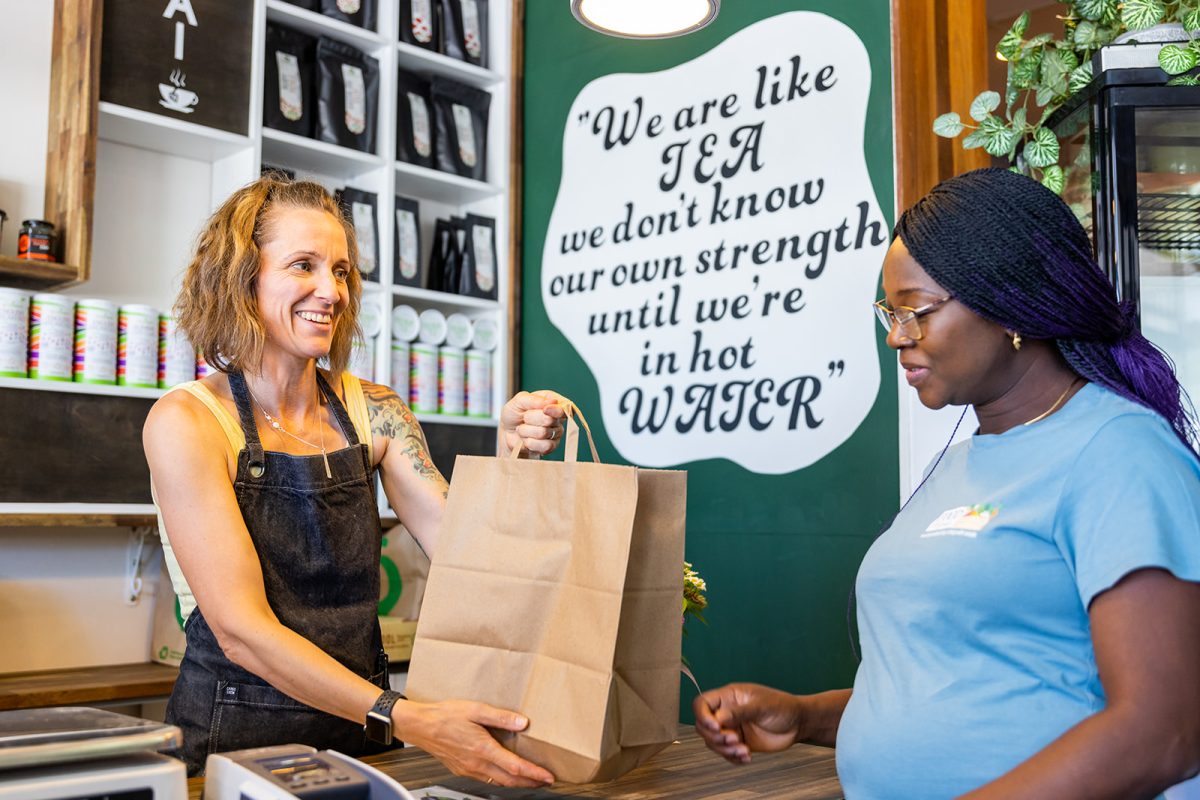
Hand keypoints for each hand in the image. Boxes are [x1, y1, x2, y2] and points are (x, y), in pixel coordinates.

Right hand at [397, 699, 554, 787]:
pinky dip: (500, 779)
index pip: (514, 766)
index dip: (534, 773)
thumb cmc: (444, 715)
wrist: (420, 726)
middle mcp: (476, 763)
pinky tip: (504, 772)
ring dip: (516, 782)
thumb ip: (501, 717)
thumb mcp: (475, 709)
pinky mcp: (462, 769)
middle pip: (509, 780)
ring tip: (530, 779)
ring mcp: (468, 769)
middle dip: (530, 783)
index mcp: (482, 749)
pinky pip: (486, 779)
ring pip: (498, 782)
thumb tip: (522, 722)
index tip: (548, 777)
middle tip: (545, 782)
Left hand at [499, 390, 566, 456]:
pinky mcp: (551, 446)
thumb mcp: (518, 401)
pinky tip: (527, 439)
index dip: (555, 409)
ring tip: (523, 428)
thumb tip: (552, 402)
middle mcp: (557, 417)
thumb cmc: (514, 415)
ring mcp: (556, 432)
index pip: (564, 406)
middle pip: (549, 419)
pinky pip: (545, 446)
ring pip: (544, 433)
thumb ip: (534, 399)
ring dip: (527, 431)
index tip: (544, 410)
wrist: (506, 432)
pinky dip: (530, 442)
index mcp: (552, 401)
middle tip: (524, 418)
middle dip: (530, 419)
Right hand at [693, 683, 804, 763]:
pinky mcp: (739, 743)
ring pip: (713, 742)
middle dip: (716, 737)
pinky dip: (733, 758)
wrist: (798, 723)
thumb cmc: (782, 707)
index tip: (716, 727)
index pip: (702, 703)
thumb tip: (718, 718)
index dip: (703, 716)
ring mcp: (732, 728)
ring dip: (725, 750)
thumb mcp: (761, 706)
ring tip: (744, 751)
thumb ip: (739, 712)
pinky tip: (747, 757)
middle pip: (703, 726)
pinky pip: (727, 754)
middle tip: (734, 740)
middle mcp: (727, 712)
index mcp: (729, 696)